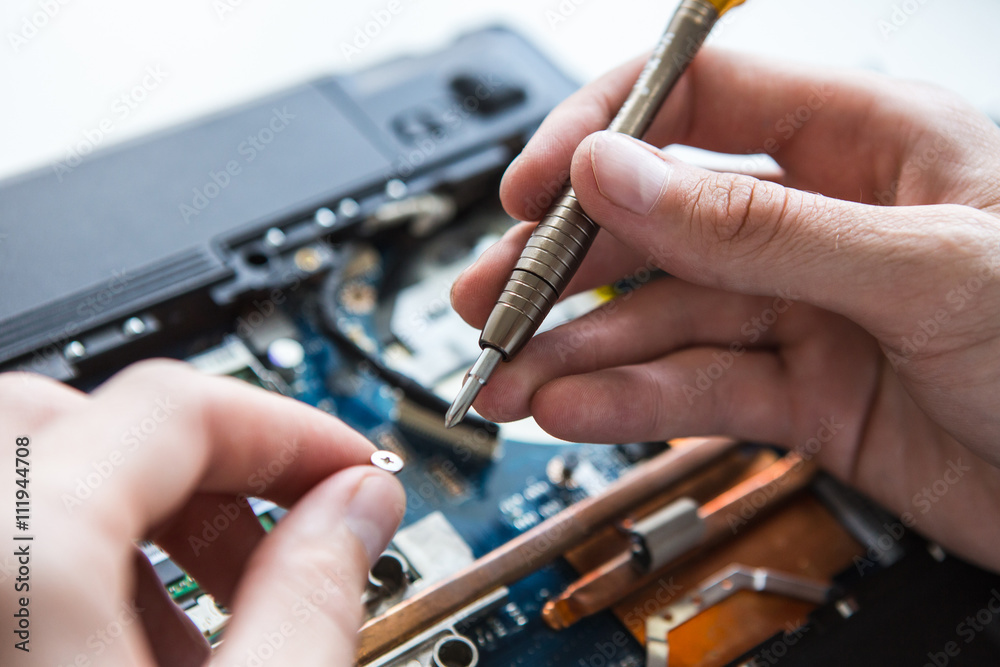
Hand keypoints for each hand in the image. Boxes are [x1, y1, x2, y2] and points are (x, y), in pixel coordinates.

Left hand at [0, 359, 403, 665]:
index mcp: (16, 561)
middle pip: (89, 426)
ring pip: (41, 487)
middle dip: (212, 474)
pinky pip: (4, 550)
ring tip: (223, 620)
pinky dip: (82, 575)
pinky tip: (141, 651)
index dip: (291, 430)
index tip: (353, 471)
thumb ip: (312, 595)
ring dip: (150, 529)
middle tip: (291, 536)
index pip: (172, 407)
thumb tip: (358, 506)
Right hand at [452, 49, 999, 570]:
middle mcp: (822, 221)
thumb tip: (619, 170)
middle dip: (568, 259)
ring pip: (667, 318)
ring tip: (509, 373)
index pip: (697, 102)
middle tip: (494, 296)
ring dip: (581, 347)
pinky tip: (575, 407)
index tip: (534, 185)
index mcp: (864, 143)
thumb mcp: (926, 268)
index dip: (604, 136)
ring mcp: (809, 312)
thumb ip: (759, 225)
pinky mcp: (806, 396)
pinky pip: (700, 389)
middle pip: (660, 220)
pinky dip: (633, 403)